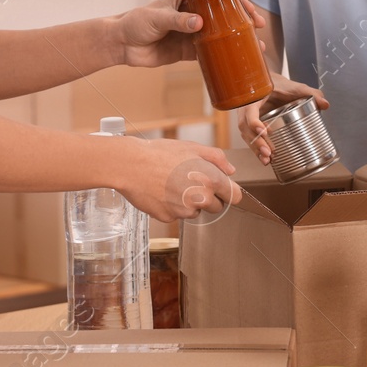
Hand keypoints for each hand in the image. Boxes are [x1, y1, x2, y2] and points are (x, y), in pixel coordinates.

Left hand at [113, 0, 269, 68]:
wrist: (122, 45)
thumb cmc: (136, 22)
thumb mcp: (157, 18)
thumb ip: (179, 21)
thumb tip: (200, 24)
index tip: (248, 8)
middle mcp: (193, 13)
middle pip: (224, 13)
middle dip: (243, 19)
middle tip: (257, 27)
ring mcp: (192, 32)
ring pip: (220, 34)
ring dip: (237, 39)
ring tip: (255, 46)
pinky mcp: (188, 50)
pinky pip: (209, 52)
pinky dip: (222, 55)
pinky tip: (236, 59)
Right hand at [114, 138, 240, 220]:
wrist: (131, 165)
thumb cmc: (160, 154)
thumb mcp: (193, 148)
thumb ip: (217, 159)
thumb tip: (230, 171)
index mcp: (211, 180)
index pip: (235, 196)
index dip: (228, 191)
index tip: (222, 189)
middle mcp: (200, 198)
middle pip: (216, 207)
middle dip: (208, 197)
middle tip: (190, 181)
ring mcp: (184, 211)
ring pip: (195, 211)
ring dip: (189, 202)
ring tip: (172, 183)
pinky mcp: (169, 218)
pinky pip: (177, 215)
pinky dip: (172, 206)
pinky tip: (162, 191)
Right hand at [237, 73, 328, 163]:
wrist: (270, 83)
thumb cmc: (280, 85)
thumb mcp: (296, 87)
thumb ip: (311, 93)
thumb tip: (325, 104)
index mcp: (255, 97)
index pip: (250, 110)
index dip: (254, 122)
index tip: (264, 131)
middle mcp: (247, 109)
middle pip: (246, 128)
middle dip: (256, 142)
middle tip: (269, 153)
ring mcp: (248, 119)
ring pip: (247, 136)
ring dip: (255, 149)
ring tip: (268, 160)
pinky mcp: (252, 127)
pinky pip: (251, 139)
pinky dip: (257, 150)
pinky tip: (266, 160)